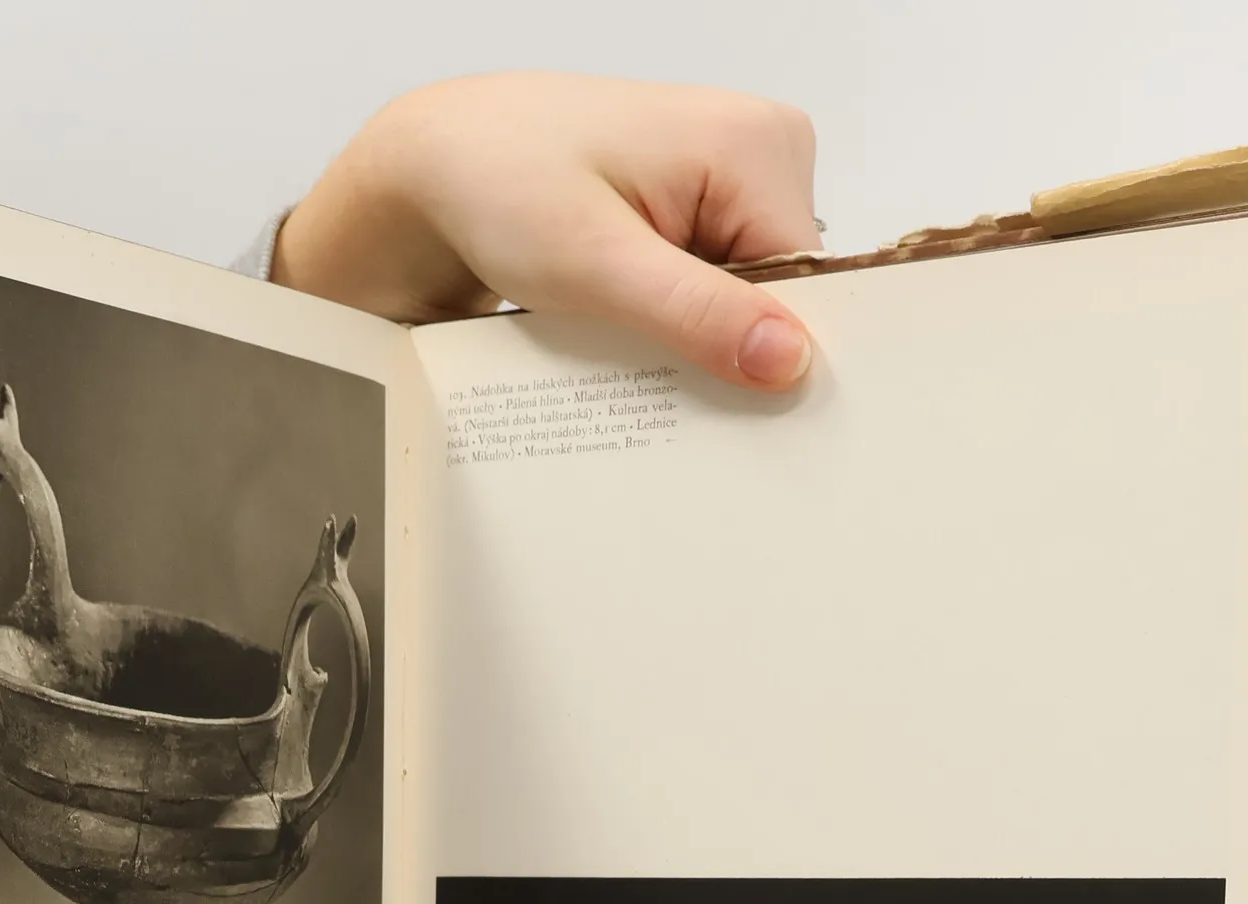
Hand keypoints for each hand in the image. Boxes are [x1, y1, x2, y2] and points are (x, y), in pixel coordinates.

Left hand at [274, 74, 820, 390]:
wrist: (435, 169)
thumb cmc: (497, 184)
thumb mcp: (596, 263)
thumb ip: (697, 311)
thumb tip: (789, 359)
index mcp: (757, 144)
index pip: (812, 285)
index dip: (778, 358)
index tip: (738, 415)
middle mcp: (757, 152)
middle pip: (784, 296)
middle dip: (734, 353)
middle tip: (669, 393)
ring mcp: (728, 183)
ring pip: (746, 304)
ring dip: (698, 346)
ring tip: (637, 357)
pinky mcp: (697, 214)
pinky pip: (713, 294)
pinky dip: (677, 330)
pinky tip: (635, 343)